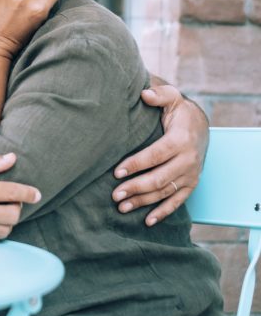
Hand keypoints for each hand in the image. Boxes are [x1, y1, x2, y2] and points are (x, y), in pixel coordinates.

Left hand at [112, 84, 208, 225]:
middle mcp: (187, 161)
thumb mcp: (171, 98)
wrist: (200, 126)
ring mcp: (190, 175)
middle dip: (136, 188)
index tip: (116, 173)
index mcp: (180, 141)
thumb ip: (158, 95)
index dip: (136, 164)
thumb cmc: (179, 111)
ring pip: (165, 192)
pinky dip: (163, 212)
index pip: (155, 156)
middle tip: (114, 195)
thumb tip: (144, 94)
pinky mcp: (190, 184)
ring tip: (122, 207)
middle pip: (159, 178)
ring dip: (144, 202)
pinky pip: (177, 201)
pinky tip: (147, 221)